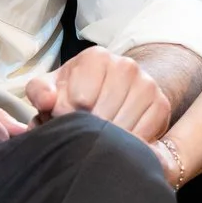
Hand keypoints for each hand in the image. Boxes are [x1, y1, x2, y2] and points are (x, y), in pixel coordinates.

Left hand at [23, 45, 172, 139]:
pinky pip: (143, 135)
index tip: (65, 119)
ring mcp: (147, 84)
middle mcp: (126, 65)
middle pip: (102, 113)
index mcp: (96, 57)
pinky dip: (127, 145)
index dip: (68, 116)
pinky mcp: (161, 105)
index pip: (80, 98)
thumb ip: (40, 92)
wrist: (111, 91)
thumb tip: (48, 101)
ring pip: (123, 126)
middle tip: (81, 133)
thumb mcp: (51, 88)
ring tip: (97, 138)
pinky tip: (116, 143)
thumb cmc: (74, 92)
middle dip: (87, 130)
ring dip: (107, 140)